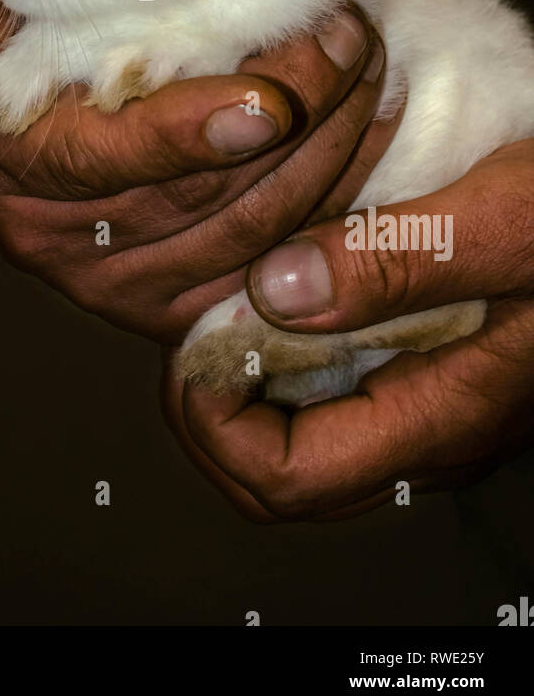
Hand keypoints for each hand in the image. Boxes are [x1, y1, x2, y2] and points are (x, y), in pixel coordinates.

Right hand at [0, 0, 401, 341]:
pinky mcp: (168, 308)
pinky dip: (336, 188)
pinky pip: (273, 258)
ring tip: (364, 60)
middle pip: (189, 191)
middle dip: (289, 110)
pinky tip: (367, 123)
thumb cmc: (55, 28)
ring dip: (326, 141)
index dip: (182, 134)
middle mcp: (36, 228)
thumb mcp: (25, 0)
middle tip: (346, 35)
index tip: (268, 106)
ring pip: (244, 225)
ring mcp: (103, 281)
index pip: (93, 157)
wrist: (70, 99)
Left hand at [162, 139, 533, 520]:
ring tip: (229, 295)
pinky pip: (343, 379)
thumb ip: (400, 257)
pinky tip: (284, 277)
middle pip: (287, 470)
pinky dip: (294, 342)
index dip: (216, 426)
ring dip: (253, 373)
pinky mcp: (438, 355)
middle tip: (197, 322)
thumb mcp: (510, 216)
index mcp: (446, 411)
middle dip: (219, 409)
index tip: (193, 344)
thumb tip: (279, 289)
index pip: (289, 479)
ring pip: (310, 425)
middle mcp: (434, 422)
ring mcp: (436, 393)